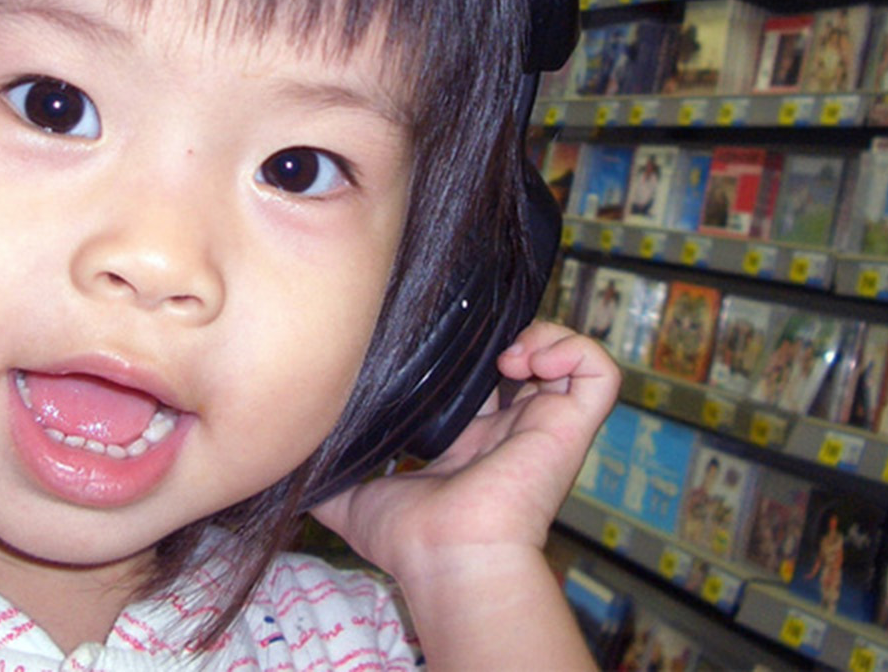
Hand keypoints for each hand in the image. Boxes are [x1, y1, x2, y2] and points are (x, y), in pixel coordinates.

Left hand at [313, 320, 619, 581]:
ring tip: (506, 351)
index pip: (483, 380)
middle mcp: (513, 429)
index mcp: (472, 442)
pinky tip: (524, 359)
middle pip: (527, 359)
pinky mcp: (572, 426)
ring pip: (571, 357)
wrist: (446, 555)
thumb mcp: (352, 495)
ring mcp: (546, 426)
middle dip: (506, 333)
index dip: (468, 352)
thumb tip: (287, 452)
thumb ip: (329, 468)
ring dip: (542, 336)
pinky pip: (600, 372)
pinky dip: (572, 348)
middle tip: (474, 336)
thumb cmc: (408, 538)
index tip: (438, 340)